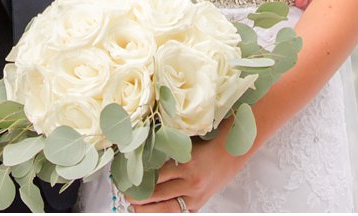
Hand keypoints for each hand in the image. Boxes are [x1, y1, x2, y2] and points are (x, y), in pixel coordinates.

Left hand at [131, 133, 247, 212]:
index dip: (140, 180)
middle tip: (127, 196)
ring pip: (167, 207)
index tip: (127, 181)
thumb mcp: (186, 147)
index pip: (156, 176)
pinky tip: (154, 211)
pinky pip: (179, 211)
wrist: (230, 154)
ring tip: (135, 208)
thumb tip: (144, 162)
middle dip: (141, 197)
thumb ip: (168, 155)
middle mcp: (190, 182)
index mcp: (185, 165)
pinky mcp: (199, 203)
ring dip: (149, 209)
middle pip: (159, 194)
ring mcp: (195, 195)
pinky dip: (166, 211)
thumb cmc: (206, 147)